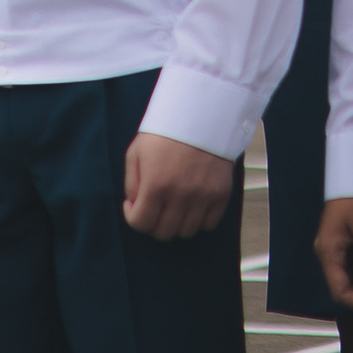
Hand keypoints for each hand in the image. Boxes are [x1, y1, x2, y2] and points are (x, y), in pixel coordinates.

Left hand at [120, 132, 234, 240]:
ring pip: (187, 232)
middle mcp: (180, 196)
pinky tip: (191, 205)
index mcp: (155, 185)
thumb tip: (134, 205)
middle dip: (153, 223)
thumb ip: (132, 183)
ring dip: (176, 223)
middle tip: (153, 207)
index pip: (141, 223)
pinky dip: (198, 220)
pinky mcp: (220, 196)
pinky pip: (209, 224)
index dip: (133, 218)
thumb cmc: (163, 135)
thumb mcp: (135, 153)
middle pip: (164, 232)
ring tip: (172, 206)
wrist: (199, 119)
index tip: (134, 205)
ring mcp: (202, 198)